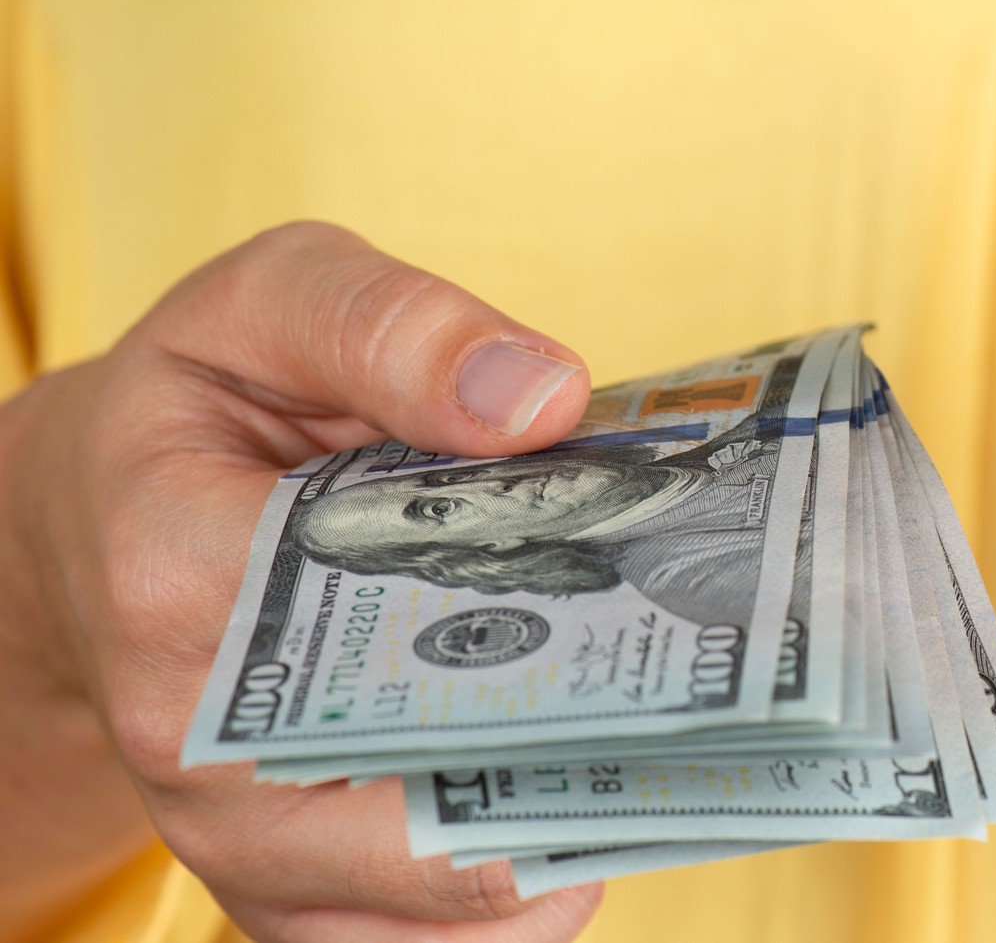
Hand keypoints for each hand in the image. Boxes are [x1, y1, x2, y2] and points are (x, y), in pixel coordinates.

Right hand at [0, 223, 602, 941]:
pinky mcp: (295, 899)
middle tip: (708, 659)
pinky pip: (447, 942)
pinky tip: (607, 781)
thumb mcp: (271, 300)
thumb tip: (542, 400)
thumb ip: (392, 326)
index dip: (547, 599)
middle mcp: (199, 748)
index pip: (383, 621)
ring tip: (670, 721)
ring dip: (585, 822)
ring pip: (459, 907)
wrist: (103, 523)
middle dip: (593, 732)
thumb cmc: (205, 406)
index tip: (657, 558)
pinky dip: (542, 879)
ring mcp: (245, 845)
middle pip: (440, 796)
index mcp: (181, 578)